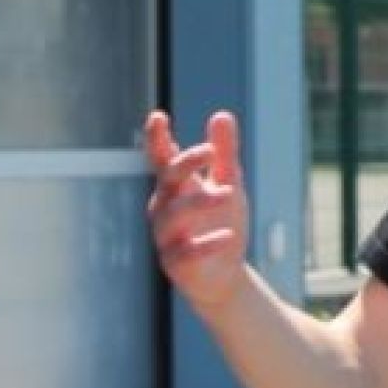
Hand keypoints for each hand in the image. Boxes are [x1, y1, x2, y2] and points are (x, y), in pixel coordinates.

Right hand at [144, 109, 250, 313]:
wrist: (224, 273)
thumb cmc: (220, 222)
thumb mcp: (228, 183)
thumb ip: (224, 152)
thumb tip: (221, 114)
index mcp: (175, 187)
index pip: (162, 159)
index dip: (157, 138)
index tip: (158, 116)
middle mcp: (164, 208)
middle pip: (167, 180)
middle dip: (184, 163)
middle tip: (210, 151)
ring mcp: (167, 237)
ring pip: (173, 215)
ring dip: (200, 202)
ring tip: (230, 194)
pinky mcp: (176, 264)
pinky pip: (186, 252)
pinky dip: (206, 244)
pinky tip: (226, 236)